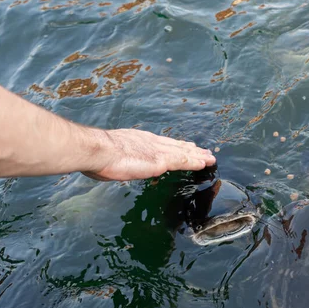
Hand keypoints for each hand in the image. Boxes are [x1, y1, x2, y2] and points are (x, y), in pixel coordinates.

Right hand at [83, 129, 215, 180]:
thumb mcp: (111, 157)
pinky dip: (195, 162)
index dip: (175, 146)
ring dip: (198, 156)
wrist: (98, 150)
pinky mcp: (161, 160)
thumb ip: (118, 160)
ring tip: (210, 158)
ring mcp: (158, 151)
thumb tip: (113, 166)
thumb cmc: (97, 156)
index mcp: (140, 141)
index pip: (162, 144)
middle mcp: (152, 143)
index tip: (185, 146)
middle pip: (177, 146)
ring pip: (184, 153)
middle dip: (191, 150)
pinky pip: (183, 161)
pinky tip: (205, 164)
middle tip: (204, 151)